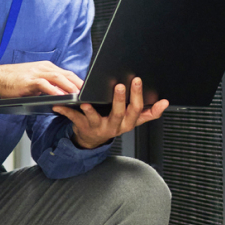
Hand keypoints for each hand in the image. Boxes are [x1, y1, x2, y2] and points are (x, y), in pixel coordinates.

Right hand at [0, 61, 82, 98]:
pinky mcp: (29, 80)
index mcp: (47, 67)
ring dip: (69, 86)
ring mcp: (37, 73)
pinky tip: (60, 96)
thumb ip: (48, 87)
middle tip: (89, 92)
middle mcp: (44, 68)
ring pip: (58, 77)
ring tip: (78, 94)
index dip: (78, 81)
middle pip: (66, 74)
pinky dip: (53, 90)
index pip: (67, 73)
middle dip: (78, 83)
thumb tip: (61, 95)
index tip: (88, 89)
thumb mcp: (35, 83)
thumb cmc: (16, 82)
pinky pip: (44, 84)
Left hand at [52, 77, 168, 148]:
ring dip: (92, 110)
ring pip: (97, 119)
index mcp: (128, 122)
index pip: (139, 111)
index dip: (143, 100)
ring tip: (88, 100)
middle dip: (120, 100)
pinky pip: (74, 118)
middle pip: (120, 113)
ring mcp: (99, 127)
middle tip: (119, 85)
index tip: (144, 86)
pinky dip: (67, 111)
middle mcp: (115, 126)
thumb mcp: (131, 119)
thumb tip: (165, 102)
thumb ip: (148, 112)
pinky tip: (60, 105)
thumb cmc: (112, 122)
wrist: (92, 139)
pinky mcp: (83, 127)